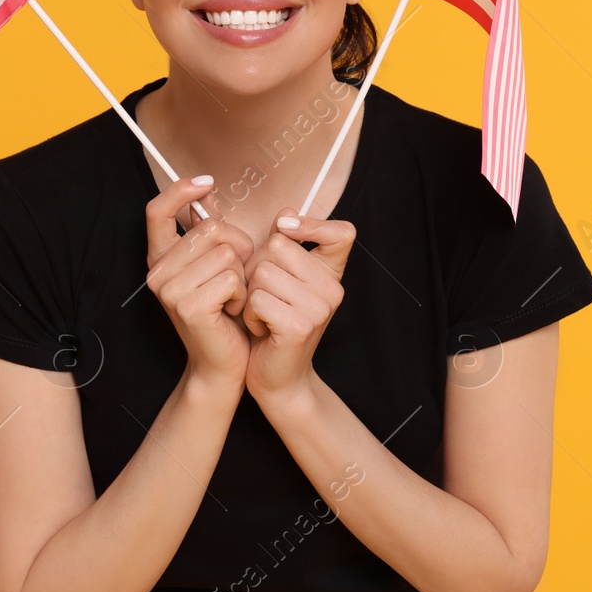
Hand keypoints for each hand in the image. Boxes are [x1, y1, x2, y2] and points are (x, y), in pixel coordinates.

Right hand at [144, 176, 255, 390]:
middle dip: (238, 247)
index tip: (206, 183)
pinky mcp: (188, 307)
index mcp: (160, 258)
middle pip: (210, 228)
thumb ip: (208, 229)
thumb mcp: (215, 265)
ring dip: (242, 275)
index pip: (157, 211)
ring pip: (226, 253)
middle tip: (236, 276)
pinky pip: (232, 278)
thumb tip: (206, 190)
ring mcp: (169, 290)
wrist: (223, 363)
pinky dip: (242, 294)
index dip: (180, 191)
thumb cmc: (224, 312)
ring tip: (232, 298)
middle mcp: (157, 272)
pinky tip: (233, 311)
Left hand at [241, 207, 355, 403]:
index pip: (342, 233)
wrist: (277, 378)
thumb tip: (286, 213)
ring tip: (264, 316)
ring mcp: (319, 308)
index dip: (314, 224)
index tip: (286, 227)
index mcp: (331, 275)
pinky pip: (257, 299)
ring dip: (251, 295)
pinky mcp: (299, 326)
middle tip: (265, 297)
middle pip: (277, 247)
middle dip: (257, 269)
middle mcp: (332, 289)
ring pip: (262, 273)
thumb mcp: (278, 280)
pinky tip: (262, 330)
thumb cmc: (272, 324)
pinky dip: (250, 315)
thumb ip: (283, 247)